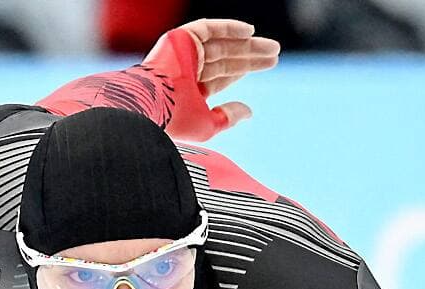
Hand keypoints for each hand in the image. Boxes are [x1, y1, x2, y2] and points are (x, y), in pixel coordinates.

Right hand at [144, 18, 280, 139]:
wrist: (150, 105)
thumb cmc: (174, 120)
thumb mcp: (207, 125)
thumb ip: (227, 118)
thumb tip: (249, 112)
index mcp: (188, 90)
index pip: (221, 75)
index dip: (244, 69)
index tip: (268, 65)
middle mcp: (185, 69)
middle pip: (224, 58)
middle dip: (250, 55)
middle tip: (274, 54)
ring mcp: (181, 52)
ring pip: (219, 44)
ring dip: (245, 43)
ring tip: (270, 47)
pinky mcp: (178, 38)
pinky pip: (207, 29)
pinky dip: (228, 28)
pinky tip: (249, 32)